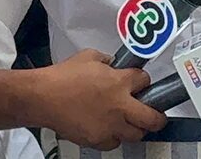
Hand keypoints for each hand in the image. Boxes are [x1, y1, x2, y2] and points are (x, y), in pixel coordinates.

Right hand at [36, 49, 165, 149]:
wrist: (42, 97)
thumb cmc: (62, 76)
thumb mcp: (90, 57)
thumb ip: (108, 62)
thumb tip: (114, 65)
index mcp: (119, 82)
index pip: (145, 81)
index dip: (143, 81)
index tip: (140, 83)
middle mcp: (119, 106)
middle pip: (152, 118)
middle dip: (157, 117)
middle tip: (155, 115)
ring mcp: (110, 126)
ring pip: (136, 135)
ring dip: (135, 128)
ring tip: (129, 122)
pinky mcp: (98, 140)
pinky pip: (115, 143)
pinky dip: (114, 137)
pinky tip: (108, 128)